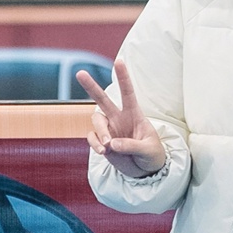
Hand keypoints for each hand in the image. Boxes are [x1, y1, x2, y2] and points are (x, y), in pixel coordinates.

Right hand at [78, 59, 167, 177]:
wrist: (146, 171)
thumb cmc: (152, 155)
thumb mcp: (149, 150)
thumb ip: (132, 146)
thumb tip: (111, 143)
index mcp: (135, 114)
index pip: (128, 93)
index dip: (123, 77)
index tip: (118, 61)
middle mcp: (119, 119)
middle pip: (102, 99)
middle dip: (91, 87)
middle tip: (80, 73)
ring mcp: (109, 130)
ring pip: (96, 120)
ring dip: (100, 131)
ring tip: (107, 146)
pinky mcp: (102, 142)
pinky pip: (92, 138)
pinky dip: (95, 143)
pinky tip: (103, 151)